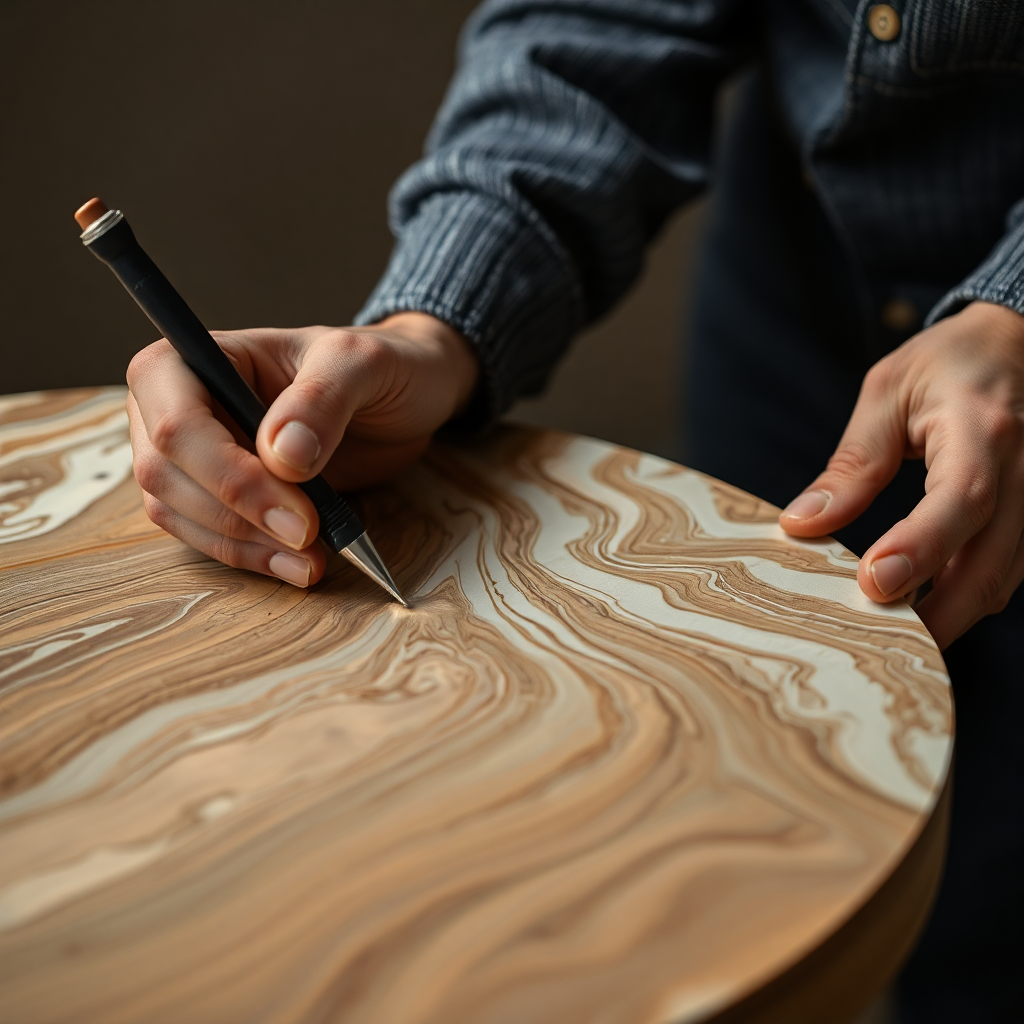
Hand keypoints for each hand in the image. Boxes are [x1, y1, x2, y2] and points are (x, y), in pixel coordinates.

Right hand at [126, 313, 478, 586]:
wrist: (397, 397)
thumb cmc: (375, 366)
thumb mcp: (363, 363)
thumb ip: (322, 397)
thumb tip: (281, 454)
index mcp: (192, 356)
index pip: (176, 423)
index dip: (230, 475)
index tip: (299, 513)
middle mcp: (171, 402)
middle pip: (165, 473)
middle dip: (237, 516)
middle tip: (309, 538)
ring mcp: (188, 452)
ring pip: (176, 512)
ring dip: (242, 545)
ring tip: (309, 560)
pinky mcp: (211, 493)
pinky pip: (203, 534)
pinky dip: (248, 555)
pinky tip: (297, 563)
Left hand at [778, 300, 1023, 649]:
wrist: (1014, 341)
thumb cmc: (946, 364)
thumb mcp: (886, 394)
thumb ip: (851, 465)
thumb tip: (801, 524)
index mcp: (984, 429)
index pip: (962, 499)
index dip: (923, 547)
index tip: (875, 583)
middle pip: (993, 561)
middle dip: (939, 613)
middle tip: (878, 643)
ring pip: (1005, 578)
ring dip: (954, 613)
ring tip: (894, 635)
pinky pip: (1009, 570)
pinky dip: (968, 595)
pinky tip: (926, 607)